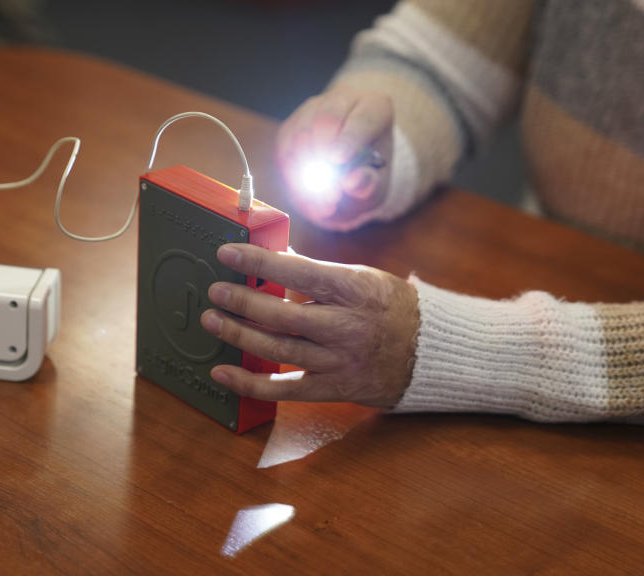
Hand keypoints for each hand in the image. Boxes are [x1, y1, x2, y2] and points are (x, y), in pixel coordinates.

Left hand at [200, 243, 418, 405]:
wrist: (430, 354)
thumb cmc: (392, 308)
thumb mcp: (362, 278)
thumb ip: (317, 272)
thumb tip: (274, 255)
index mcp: (354, 290)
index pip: (299, 271)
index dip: (260, 262)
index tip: (228, 253)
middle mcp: (347, 327)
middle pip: (284, 316)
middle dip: (243, 302)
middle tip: (216, 291)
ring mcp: (340, 361)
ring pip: (279, 350)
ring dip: (239, 335)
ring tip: (213, 321)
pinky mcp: (335, 389)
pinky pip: (286, 391)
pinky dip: (251, 384)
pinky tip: (223, 372)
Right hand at [277, 85, 393, 230]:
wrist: (347, 172)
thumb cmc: (367, 174)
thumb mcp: (377, 184)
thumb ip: (370, 184)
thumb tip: (353, 181)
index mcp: (374, 108)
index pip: (363, 118)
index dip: (350, 138)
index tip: (338, 160)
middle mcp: (342, 101)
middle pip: (326, 118)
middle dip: (322, 155)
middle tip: (329, 193)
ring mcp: (312, 111)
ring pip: (300, 134)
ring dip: (307, 173)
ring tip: (323, 206)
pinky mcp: (290, 128)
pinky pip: (285, 150)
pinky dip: (294, 178)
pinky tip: (309, 200)